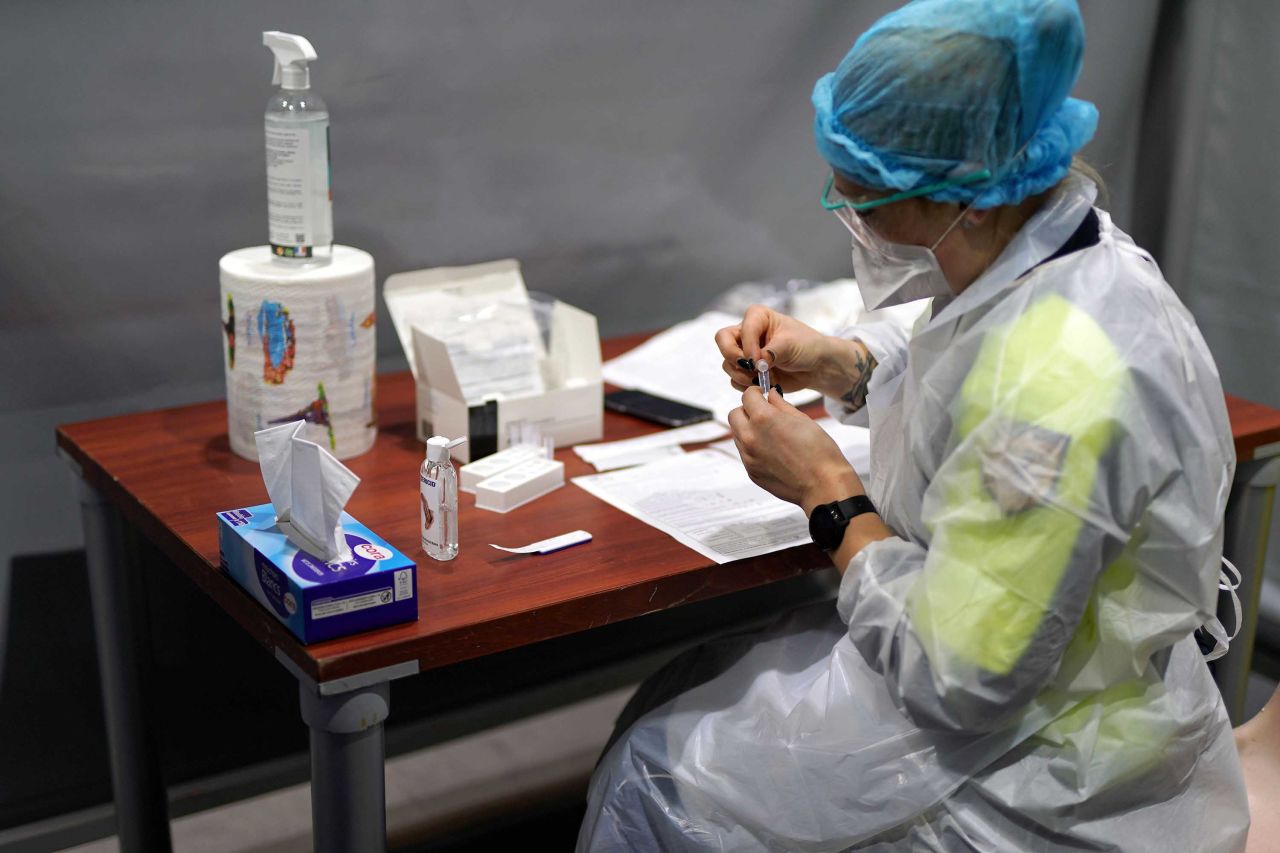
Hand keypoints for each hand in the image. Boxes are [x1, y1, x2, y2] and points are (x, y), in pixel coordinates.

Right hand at [714, 305, 834, 394]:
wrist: (816, 366)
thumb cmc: (807, 346)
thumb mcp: (791, 344)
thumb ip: (771, 352)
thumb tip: (756, 364)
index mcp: (757, 317)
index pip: (741, 329)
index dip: (747, 346)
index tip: (759, 360)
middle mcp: (747, 333)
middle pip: (723, 342)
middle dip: (734, 358)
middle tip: (750, 369)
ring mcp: (745, 353)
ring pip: (727, 364)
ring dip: (742, 375)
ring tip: (762, 379)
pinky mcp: (747, 371)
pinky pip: (735, 380)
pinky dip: (746, 385)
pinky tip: (764, 384)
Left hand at [728, 386, 862, 511]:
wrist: (823, 485)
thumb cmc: (819, 453)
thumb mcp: (803, 420)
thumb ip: (781, 405)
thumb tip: (771, 395)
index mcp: (763, 419)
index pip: (747, 396)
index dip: (756, 393)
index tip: (762, 395)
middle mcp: (750, 437)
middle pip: (734, 415)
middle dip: (747, 410)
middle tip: (763, 413)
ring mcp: (748, 457)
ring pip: (737, 435)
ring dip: (748, 429)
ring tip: (771, 435)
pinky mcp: (751, 472)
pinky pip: (745, 453)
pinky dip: (753, 448)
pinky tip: (773, 451)